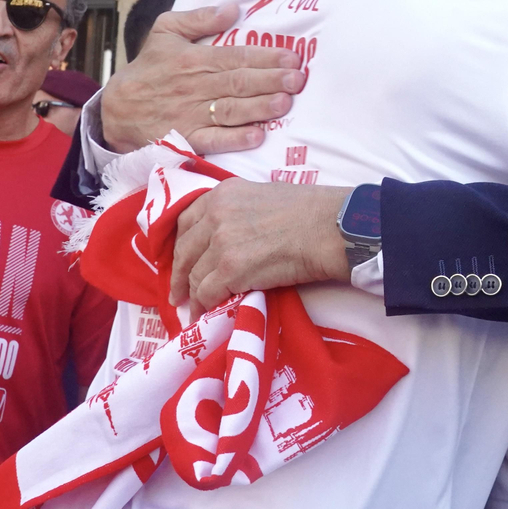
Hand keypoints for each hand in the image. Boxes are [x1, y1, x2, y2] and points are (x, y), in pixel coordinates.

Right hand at [96, 3, 307, 155]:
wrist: (116, 110)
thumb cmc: (148, 68)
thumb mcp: (164, 32)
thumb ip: (198, 18)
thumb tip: (233, 7)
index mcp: (192, 59)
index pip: (235, 56)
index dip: (265, 57)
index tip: (292, 57)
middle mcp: (194, 87)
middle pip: (237, 83)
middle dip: (270, 81)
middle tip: (298, 79)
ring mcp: (191, 115)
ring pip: (230, 110)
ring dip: (259, 108)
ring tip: (284, 103)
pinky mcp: (186, 140)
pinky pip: (213, 140)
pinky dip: (235, 140)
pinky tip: (257, 136)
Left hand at [171, 179, 351, 317]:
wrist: (330, 228)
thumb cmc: (311, 211)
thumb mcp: (264, 195)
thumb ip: (240, 210)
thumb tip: (235, 234)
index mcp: (223, 194)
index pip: (187, 221)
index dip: (182, 245)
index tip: (182, 260)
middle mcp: (216, 215)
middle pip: (184, 250)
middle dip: (178, 274)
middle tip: (177, 292)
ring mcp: (221, 243)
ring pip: (193, 275)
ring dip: (192, 295)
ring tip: (194, 309)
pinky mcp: (230, 270)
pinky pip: (206, 293)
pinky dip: (203, 306)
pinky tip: (205, 315)